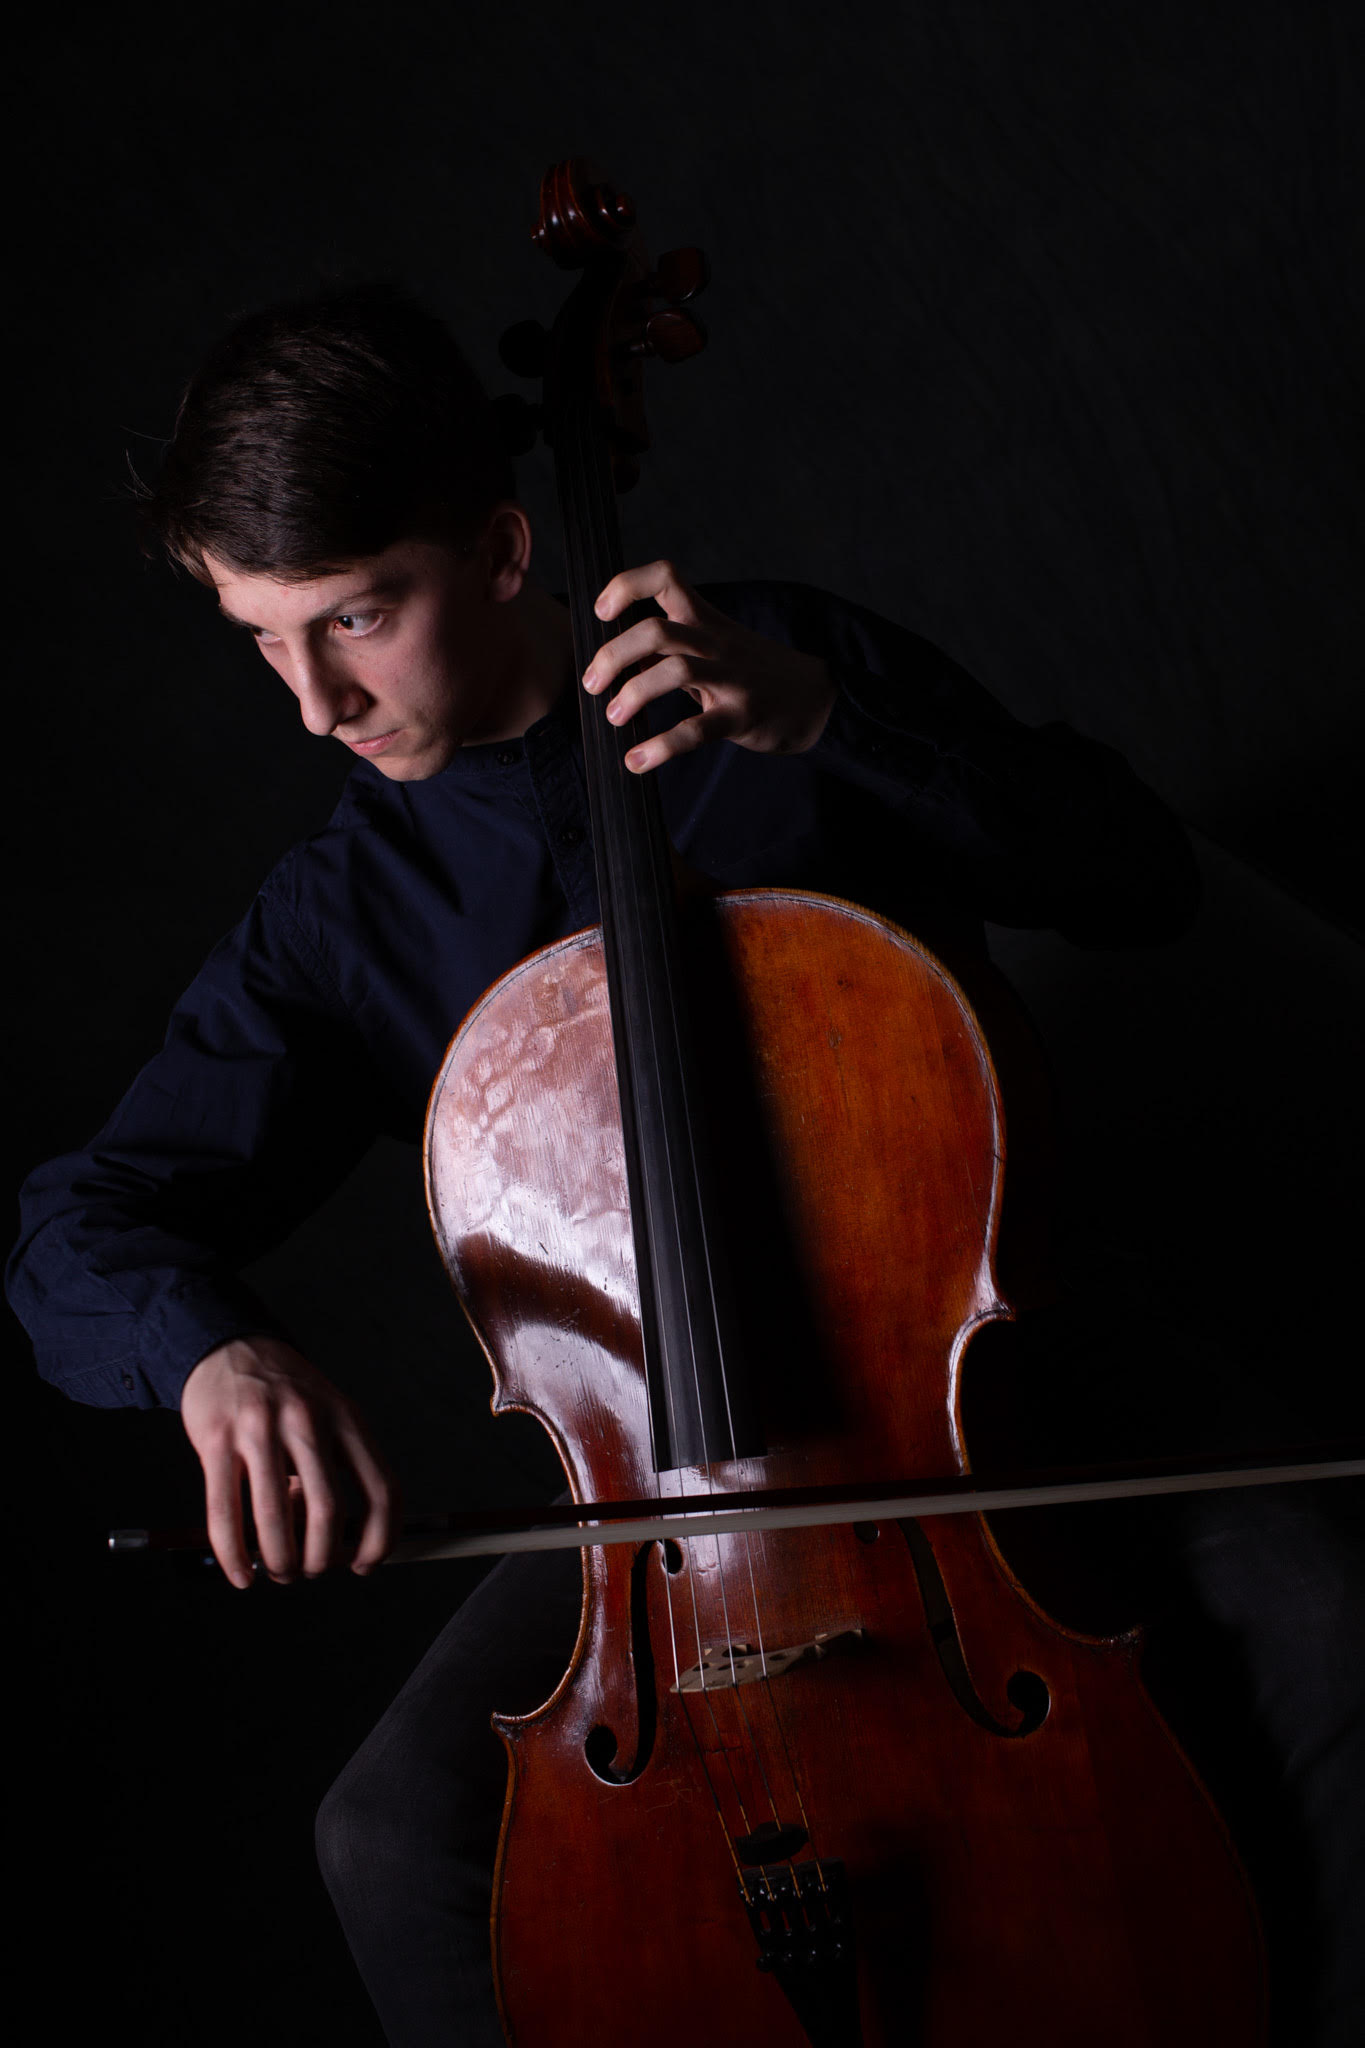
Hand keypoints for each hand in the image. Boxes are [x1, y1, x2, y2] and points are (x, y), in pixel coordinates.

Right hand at [180, 1336, 398, 1589]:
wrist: (229, 1347)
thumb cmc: (286, 1394)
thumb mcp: (328, 1414)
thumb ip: (336, 1467)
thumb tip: (333, 1543)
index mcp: (347, 1418)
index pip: (382, 1490)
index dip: (380, 1540)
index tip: (365, 1565)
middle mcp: (308, 1420)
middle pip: (328, 1511)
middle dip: (321, 1559)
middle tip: (310, 1571)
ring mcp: (260, 1428)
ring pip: (275, 1517)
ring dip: (280, 1562)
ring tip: (279, 1572)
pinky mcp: (216, 1439)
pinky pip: (225, 1513)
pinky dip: (235, 1556)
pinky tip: (242, 1574)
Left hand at [584, 561, 835, 774]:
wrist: (813, 699)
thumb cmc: (751, 673)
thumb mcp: (713, 647)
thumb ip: (671, 649)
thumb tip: (620, 659)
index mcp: (706, 619)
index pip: (666, 578)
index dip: (628, 586)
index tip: (601, 612)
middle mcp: (716, 643)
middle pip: (657, 631)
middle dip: (614, 656)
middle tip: (593, 684)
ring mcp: (731, 678)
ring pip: (676, 671)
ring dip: (634, 694)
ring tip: (615, 717)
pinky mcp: (741, 716)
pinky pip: (697, 730)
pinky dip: (661, 747)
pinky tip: (637, 761)